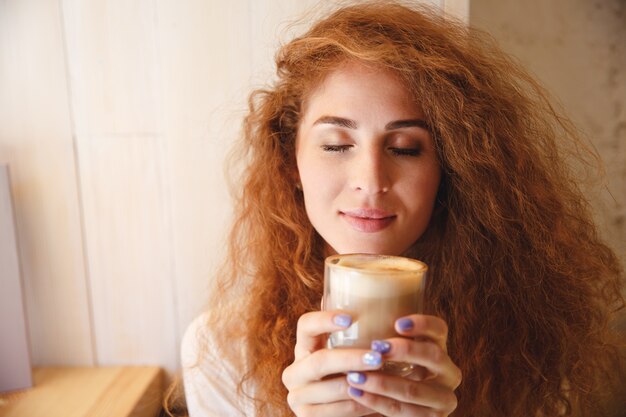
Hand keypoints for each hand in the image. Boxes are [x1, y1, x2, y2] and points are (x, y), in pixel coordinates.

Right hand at [282, 311, 382, 415]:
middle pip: (319, 360)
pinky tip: (378, 399)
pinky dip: (360, 406)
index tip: (350, 317)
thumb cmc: (350, 374)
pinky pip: (337, 411)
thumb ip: (356, 331)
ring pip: (331, 389)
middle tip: (378, 357)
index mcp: (304, 346)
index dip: (325, 320)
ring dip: (361, 385)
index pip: (305, 325)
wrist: (341, 412)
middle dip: (350, 359)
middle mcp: (295, 370)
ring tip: (386, 380)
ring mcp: (297, 396)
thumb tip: (376, 296)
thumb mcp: (349, 352)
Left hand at [345, 314, 461, 415]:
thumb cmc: (386, 372)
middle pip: (434, 356)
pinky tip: (356, 392)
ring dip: (382, 382)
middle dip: (405, 351)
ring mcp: (443, 399)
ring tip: (354, 374)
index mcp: (439, 348)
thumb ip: (374, 332)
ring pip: (415, 389)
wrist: (393, 408)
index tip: (397, 322)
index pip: (440, 329)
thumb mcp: (387, 353)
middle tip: (376, 347)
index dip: (422, 324)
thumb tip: (331, 299)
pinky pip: (402, 411)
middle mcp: (448, 373)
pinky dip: (377, 401)